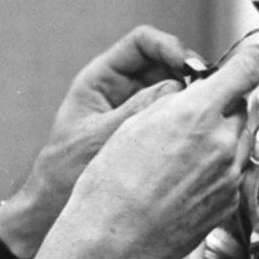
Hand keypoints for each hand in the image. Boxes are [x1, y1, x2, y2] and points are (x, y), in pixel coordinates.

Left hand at [0, 26, 209, 255]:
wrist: (51, 214)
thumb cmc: (61, 176)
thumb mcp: (99, 138)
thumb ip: (136, 111)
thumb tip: (179, 89)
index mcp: (101, 80)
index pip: (141, 44)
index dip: (168, 46)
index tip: (187, 64)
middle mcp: (122, 92)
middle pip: (166, 65)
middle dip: (188, 73)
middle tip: (206, 88)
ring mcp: (137, 114)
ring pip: (176, 93)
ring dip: (193, 99)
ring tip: (206, 112)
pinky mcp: (149, 139)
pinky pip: (175, 121)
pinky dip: (190, 123)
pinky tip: (200, 134)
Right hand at [59, 41, 258, 258]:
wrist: (114, 238)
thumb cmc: (113, 184)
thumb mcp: (136, 122)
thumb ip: (175, 102)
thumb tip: (193, 92)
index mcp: (198, 114)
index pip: (244, 71)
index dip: (250, 59)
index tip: (254, 55)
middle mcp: (222, 144)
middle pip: (240, 109)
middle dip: (221, 108)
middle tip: (190, 119)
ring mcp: (229, 176)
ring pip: (239, 143)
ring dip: (220, 140)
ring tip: (181, 156)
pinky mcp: (228, 203)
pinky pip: (232, 175)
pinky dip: (217, 171)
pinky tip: (184, 181)